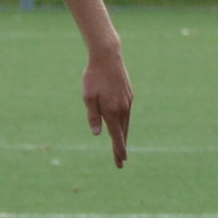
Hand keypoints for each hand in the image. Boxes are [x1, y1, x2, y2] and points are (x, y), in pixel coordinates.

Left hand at [83, 45, 132, 167]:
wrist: (108, 56)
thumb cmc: (93, 77)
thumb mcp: (88, 97)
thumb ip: (93, 116)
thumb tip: (97, 134)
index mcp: (111, 111)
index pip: (116, 136)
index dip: (118, 150)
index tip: (121, 161)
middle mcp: (123, 109)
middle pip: (123, 133)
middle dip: (121, 147)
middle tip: (121, 161)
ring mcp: (128, 102)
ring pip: (126, 124)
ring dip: (124, 136)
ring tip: (121, 146)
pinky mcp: (129, 95)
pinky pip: (127, 113)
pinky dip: (125, 123)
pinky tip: (122, 125)